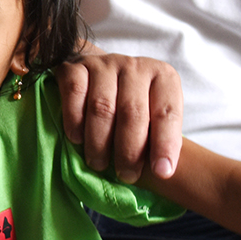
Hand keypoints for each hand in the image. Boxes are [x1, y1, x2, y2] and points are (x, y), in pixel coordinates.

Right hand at [55, 52, 182, 182]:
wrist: (96, 74)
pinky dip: (74, 120)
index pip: (167, 112)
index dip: (165, 144)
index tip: (162, 172)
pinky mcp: (74, 67)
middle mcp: (135, 67)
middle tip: (125, 175)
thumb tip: (160, 172)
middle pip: (132, 112)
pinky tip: (76, 139)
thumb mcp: (152, 118)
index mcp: (163, 77)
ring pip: (102, 106)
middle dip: (129, 150)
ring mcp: (104, 64)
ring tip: (99, 165)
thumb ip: (157, 138)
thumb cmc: (130, 106)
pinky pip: (74, 93)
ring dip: (99, 142)